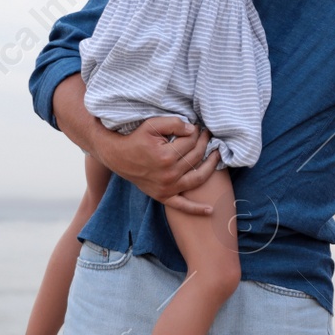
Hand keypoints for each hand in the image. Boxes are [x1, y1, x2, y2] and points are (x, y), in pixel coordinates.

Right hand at [90, 117, 219, 207]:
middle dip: (204, 143)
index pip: (192, 142)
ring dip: (211, 167)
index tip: (198, 127)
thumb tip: (193, 129)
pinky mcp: (163, 196)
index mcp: (166, 156)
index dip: (197, 132)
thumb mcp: (152, 124)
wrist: (117, 156)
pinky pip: (182, 206)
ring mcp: (167, 188)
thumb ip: (174, 123)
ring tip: (217, 155)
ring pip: (197, 178)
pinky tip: (210, 210)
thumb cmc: (136, 138)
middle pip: (196, 157)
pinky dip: (196, 209)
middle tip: (207, 135)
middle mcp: (169, 174)